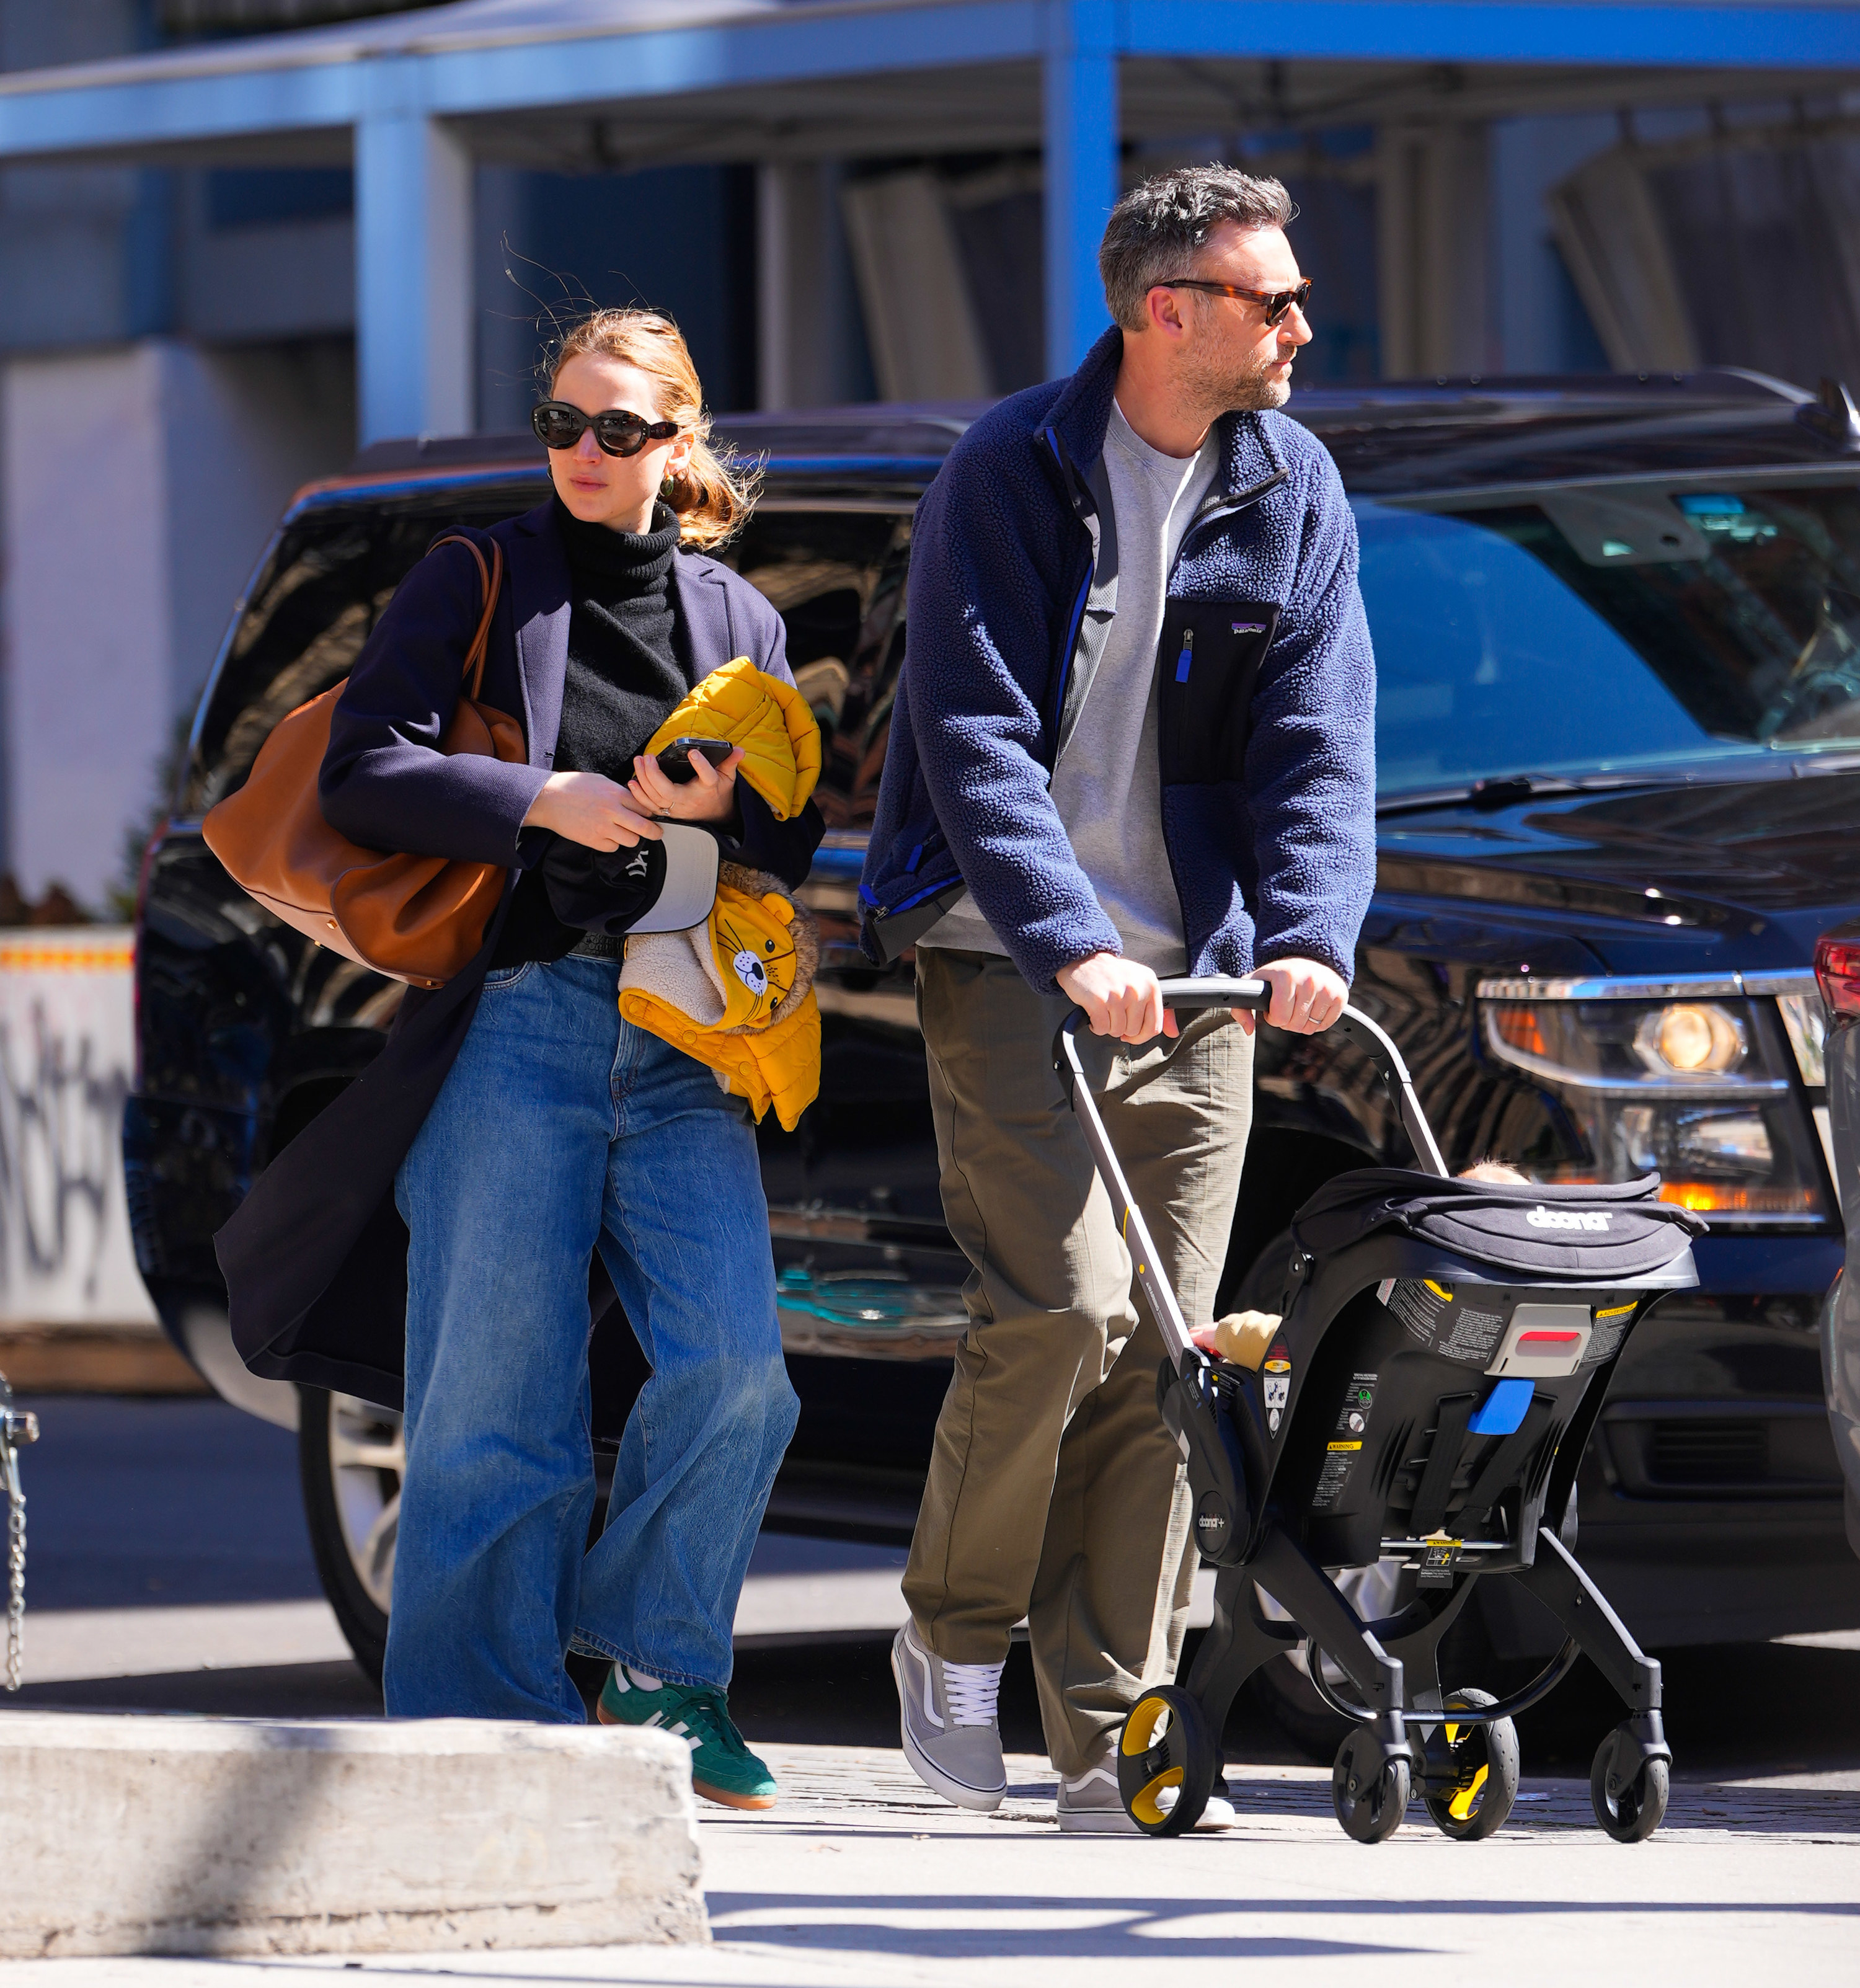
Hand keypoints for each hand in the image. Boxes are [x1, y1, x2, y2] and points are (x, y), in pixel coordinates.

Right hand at [521, 771, 662, 850]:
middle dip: (654, 832)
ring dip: (630, 837)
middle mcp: (612, 811)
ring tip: (623, 831)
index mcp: (615, 794)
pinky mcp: (593, 840)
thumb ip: (619, 792)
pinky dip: (612, 843)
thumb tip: (635, 801)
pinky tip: (605, 834)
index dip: (650, 814)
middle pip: (644, 828)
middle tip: (656, 833)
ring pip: (631, 840)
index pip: (645, 808)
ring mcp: (602, 828)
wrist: (548, 799)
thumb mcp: (600, 781)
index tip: (651, 817)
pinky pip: (612, 847)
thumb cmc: (572, 787)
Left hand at [627, 744, 744, 824]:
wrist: (715, 816)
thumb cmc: (718, 793)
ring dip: (643, 780)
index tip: (693, 752)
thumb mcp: (727, 777)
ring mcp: (677, 808)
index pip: (707, 777)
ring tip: (639, 761)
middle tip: (648, 757)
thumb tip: (740, 750)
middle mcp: (690, 800)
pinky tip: (632, 781)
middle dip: (654, 774)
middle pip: (668, 791)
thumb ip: (731, 762)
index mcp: (708, 788)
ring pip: (655, 797)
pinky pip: (650, 806)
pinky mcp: (668, 812)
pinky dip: (639, 795)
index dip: (701, 765)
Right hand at [1056, 952, 1174, 1043]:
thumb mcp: (1141, 985)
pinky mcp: (1098, 1001)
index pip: (1154, 1025)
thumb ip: (1161, 1010)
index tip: (1133, 1033)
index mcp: (1151, 985)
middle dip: (1121, 1028)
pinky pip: (1101, 1028)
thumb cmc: (1113, 974)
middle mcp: (1136, 989)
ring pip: (1117, 1031)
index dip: (1142, 1036)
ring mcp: (1117, 995)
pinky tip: (1095, 1013)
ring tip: (1104, 1011)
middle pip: (1134, 1030)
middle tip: (1114, 1014)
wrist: (1084, 960)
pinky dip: (1096, 1026)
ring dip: (1108, 1026)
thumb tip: (1173, 1032)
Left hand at [1238, 956, 1346, 1036]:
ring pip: (1310, 1028)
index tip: (1274, 1005)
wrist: (1307, 959)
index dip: (1273, 1017)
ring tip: (1299, 1005)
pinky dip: (1317, 1023)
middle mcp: (1309, 979)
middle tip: (1287, 1006)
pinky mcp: (1340, 995)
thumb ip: (1241, 1008)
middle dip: (1286, 1021)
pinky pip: (1326, 1025)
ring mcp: (1327, 987)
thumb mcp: (1255, 985)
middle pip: (1294, 1025)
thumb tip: (1249, 1030)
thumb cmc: (1277, 976)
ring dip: (1301, 1023)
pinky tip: (1312, 1008)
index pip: (1278, 1017)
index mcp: (1285, 975)